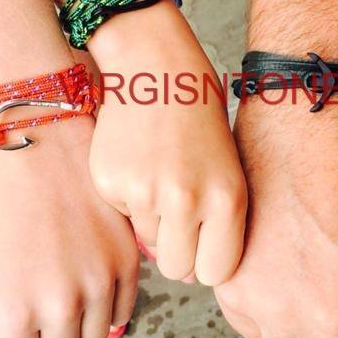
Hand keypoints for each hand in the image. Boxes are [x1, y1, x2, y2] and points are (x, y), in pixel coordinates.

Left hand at [0, 117, 138, 337]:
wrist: (42, 145)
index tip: (18, 320)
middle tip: (41, 292)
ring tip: (65, 277)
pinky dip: (106, 301)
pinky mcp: (128, 263)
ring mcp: (98, 284)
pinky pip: (122, 312)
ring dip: (80, 321)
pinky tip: (88, 267)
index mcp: (9, 312)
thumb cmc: (0, 207)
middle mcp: (57, 305)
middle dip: (49, 336)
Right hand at [87, 0, 246, 285]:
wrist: (155, 66)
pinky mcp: (110, 183)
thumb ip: (216, 219)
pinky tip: (137, 162)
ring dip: (153, 221)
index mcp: (227, 197)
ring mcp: (144, 193)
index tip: (205, 248)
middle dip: (178, 253)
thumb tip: (186, 268)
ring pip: (148, 242)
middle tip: (178, 219)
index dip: (208, 263)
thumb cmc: (199, 115)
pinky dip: (128, 198)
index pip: (217, 271)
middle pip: (179, 270)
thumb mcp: (226, 167)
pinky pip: (123, 215)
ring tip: (160, 175)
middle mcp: (187, 200)